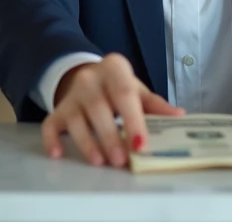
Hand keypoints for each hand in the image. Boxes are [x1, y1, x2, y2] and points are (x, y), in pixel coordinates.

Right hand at [42, 53, 183, 167]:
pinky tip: (57, 154)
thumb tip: (179, 116)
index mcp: (115, 69)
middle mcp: (90, 79)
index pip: (124, 94)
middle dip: (110, 137)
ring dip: (87, 142)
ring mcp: (71, 95)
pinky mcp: (58, 109)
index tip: (141, 144)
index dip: (133, 120)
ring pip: (75, 119)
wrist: (88, 75)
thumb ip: (155, 105)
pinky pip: (51, 124)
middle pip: (98, 108)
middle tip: (121, 160)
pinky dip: (51, 139)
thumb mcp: (137, 90)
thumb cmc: (118, 87)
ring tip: (99, 161)